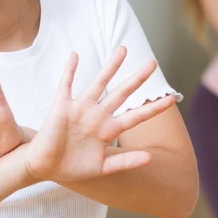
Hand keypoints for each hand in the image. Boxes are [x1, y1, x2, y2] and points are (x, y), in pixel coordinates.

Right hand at [24, 46, 176, 184]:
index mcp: (108, 130)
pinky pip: (66, 84)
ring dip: (110, 67)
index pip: (136, 115)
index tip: (173, 99)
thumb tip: (151, 158)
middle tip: (153, 63)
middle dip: (137, 79)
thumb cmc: (72, 167)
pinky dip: (70, 70)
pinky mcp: (62, 106)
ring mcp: (80, 109)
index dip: (154, 108)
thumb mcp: (102, 168)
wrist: (45, 167)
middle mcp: (97, 116)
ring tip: (122, 50)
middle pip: (122, 93)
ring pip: (99, 83)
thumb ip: (125, 162)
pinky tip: (75, 56)